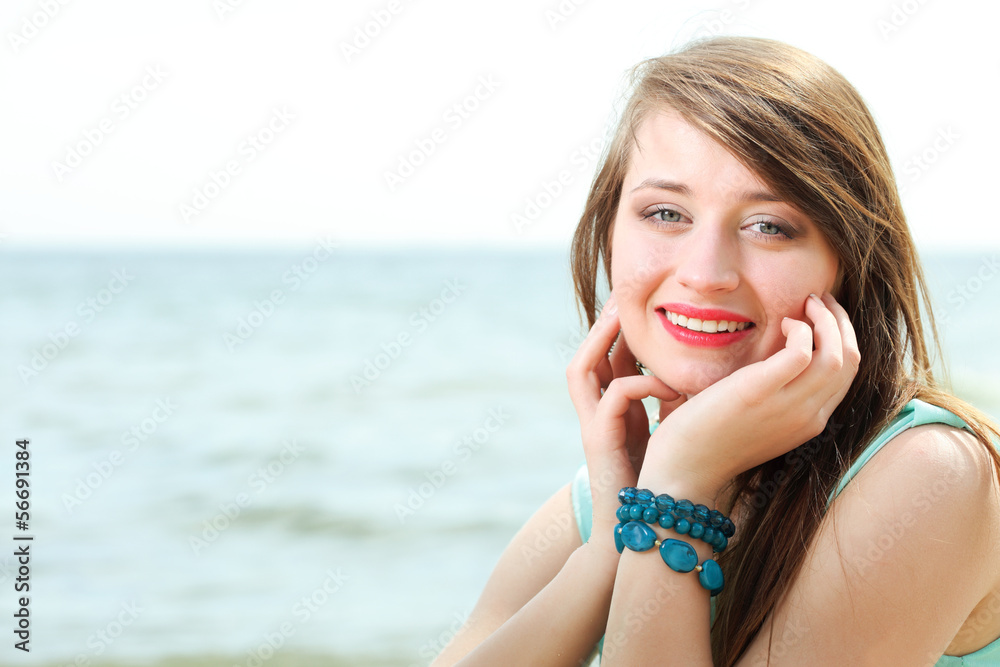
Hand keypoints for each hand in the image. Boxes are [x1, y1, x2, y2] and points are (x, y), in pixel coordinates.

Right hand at [566, 292, 681, 547]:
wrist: (645, 527)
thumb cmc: (661, 479)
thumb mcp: (670, 428)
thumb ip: (674, 398)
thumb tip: (701, 369)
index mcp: (613, 407)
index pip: (611, 356)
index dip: (623, 329)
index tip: (647, 303)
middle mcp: (596, 411)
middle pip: (587, 354)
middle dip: (604, 324)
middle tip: (625, 297)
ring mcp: (593, 425)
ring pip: (582, 369)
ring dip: (604, 342)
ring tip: (627, 320)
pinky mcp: (600, 440)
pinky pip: (614, 397)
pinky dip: (640, 384)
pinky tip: (667, 384)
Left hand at [638, 292, 860, 504]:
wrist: (684, 470)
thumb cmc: (709, 439)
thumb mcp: (757, 417)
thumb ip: (776, 393)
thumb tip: (780, 356)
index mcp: (809, 423)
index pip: (847, 374)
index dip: (842, 338)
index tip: (823, 315)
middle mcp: (808, 417)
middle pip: (850, 361)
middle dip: (841, 322)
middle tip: (819, 299)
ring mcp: (788, 407)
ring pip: (836, 355)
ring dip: (827, 320)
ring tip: (807, 302)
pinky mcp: (760, 392)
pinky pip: (802, 352)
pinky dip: (801, 330)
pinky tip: (783, 323)